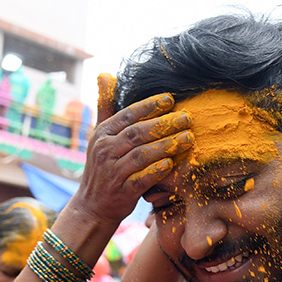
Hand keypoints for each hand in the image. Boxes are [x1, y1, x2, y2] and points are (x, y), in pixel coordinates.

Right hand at [64, 77, 191, 230]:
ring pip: (142, 155)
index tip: (170, 99)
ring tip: (188, 138)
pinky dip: (157, 171)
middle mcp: (105, 151)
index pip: (127, 116)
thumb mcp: (99, 136)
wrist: (93, 206)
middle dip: (164, 124)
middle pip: (137, 133)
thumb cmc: (103, 167)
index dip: (149, 106)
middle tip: (187, 117)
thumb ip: (106, 107)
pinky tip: (172, 163)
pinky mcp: (122, 192)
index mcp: (102, 134)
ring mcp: (113, 172)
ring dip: (166, 145)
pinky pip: (142, 179)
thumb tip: (105, 74)